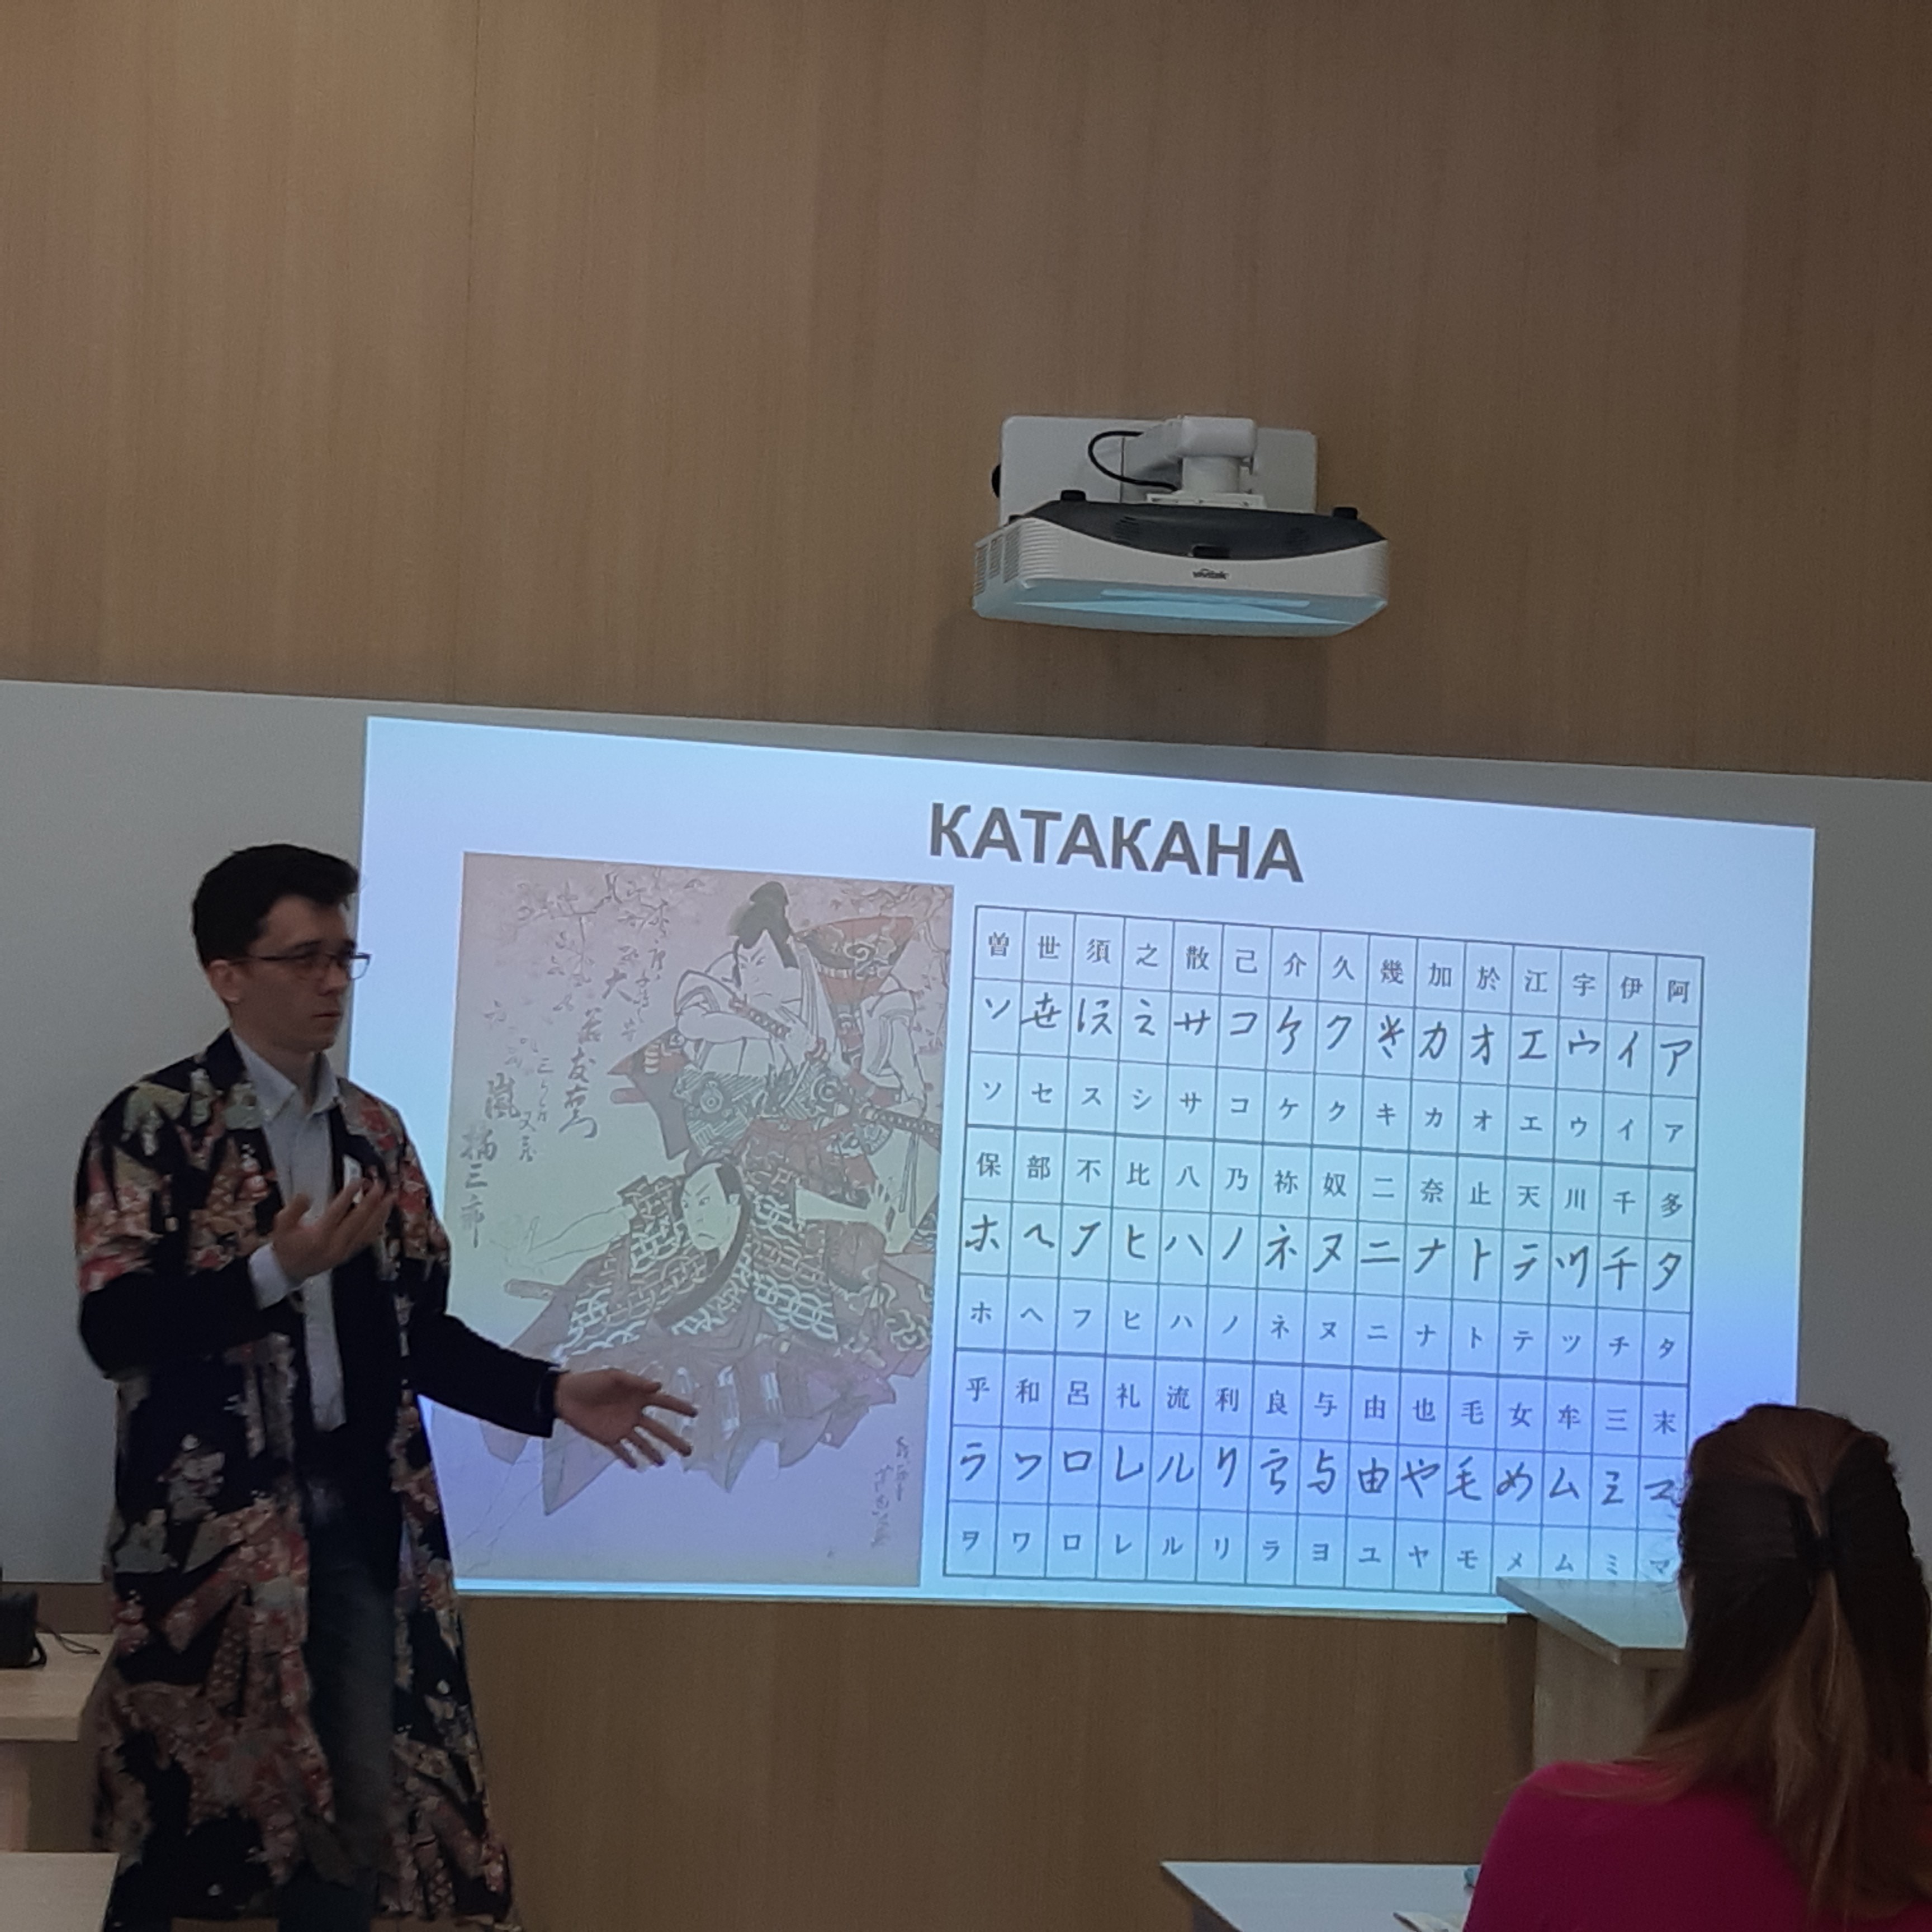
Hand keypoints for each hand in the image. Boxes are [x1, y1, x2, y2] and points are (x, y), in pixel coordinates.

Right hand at [269, 1181, 389, 1280]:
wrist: (287, 1271)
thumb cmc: (286, 1247)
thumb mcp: (282, 1225)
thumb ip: (294, 1208)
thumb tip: (306, 1195)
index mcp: (318, 1237)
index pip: (338, 1211)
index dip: (349, 1194)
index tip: (358, 1181)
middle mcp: (334, 1245)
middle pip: (358, 1220)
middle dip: (371, 1201)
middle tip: (380, 1185)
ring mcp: (344, 1251)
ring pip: (367, 1231)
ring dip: (380, 1213)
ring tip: (390, 1198)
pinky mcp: (348, 1254)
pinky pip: (367, 1240)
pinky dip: (377, 1226)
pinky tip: (383, 1216)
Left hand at [555, 1369, 696, 1467]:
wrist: (565, 1395)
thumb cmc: (590, 1381)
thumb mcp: (613, 1376)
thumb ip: (635, 1381)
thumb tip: (658, 1386)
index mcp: (637, 1396)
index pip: (664, 1402)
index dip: (679, 1407)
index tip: (694, 1413)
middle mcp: (633, 1414)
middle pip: (658, 1430)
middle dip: (673, 1440)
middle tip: (688, 1451)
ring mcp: (621, 1427)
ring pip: (642, 1443)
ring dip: (652, 1453)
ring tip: (663, 1463)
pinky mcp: (607, 1438)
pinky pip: (620, 1451)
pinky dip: (628, 1458)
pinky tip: (636, 1467)